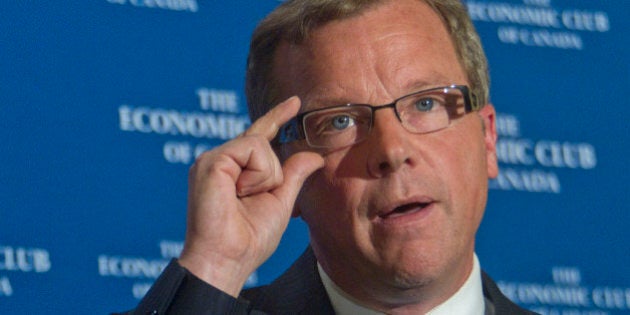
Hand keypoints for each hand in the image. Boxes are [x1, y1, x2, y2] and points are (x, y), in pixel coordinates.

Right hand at [178, 97, 323, 296]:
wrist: (228, 258)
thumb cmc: (249, 239)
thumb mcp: (280, 202)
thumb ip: (294, 175)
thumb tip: (314, 155)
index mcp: (234, 170)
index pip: (260, 136)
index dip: (277, 117)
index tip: (295, 102)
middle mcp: (221, 161)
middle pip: (264, 144)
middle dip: (271, 176)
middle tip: (249, 202)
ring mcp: (213, 159)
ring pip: (260, 145)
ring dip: (264, 177)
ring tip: (242, 199)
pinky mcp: (211, 161)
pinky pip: (252, 149)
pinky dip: (256, 175)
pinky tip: (239, 193)